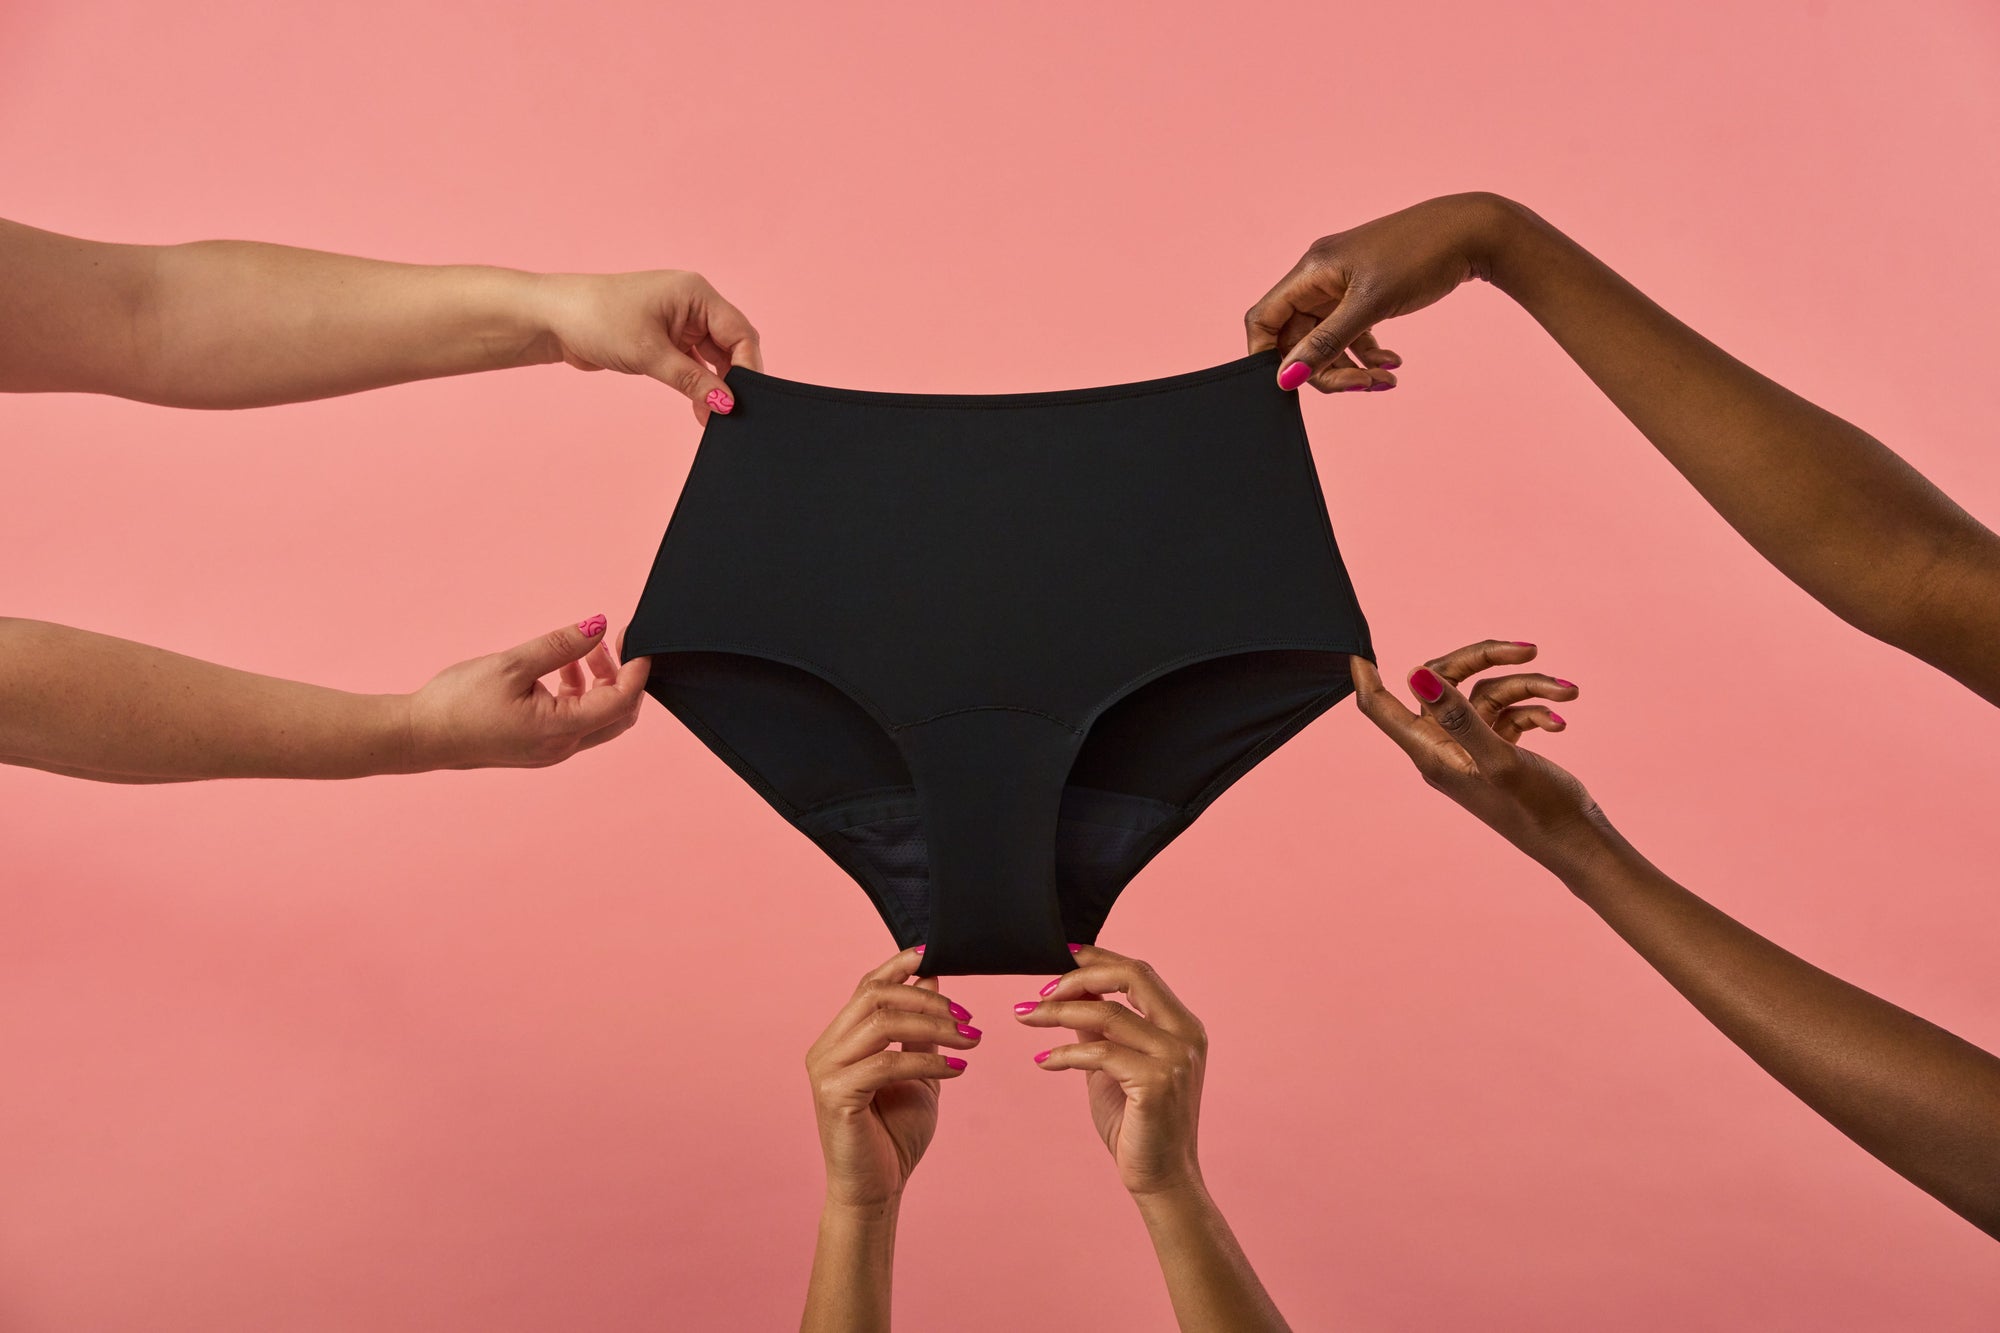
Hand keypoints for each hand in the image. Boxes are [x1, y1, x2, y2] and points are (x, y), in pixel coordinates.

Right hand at [403, 615, 649, 769]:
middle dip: (622, 677)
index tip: (637, 641)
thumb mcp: (512, 664)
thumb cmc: (458, 702)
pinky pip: (574, 720)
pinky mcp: (537, 746)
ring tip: (581, 650)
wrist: (420, 735)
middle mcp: (562, 746)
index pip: (622, 701)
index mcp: (561, 730)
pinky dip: (577, 693)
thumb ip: (560, 645)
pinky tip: (560, 668)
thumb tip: (598, 626)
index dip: (637, 670)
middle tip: (610, 642)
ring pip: (597, 717)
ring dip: (598, 682)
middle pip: (618, 715)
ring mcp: (551, 749)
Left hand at [531, 270, 761, 423]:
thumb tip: (726, 404)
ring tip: (714, 417)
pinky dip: (698, 385)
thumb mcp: (649, 353)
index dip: (748, 367)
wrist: (553, 319)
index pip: (740, 332)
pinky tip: (701, 408)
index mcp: (696, 294)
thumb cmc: (597, 319)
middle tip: (732, 413)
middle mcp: (693, 305)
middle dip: (734, 379)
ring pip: (714, 358)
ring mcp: (680, 323)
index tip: (746, 400)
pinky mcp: (666, 340)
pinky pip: (694, 365)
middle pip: (731, 346)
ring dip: (715, 386)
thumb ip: (692, 380)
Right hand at [805, 947, 977, 1208]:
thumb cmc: (893, 1134)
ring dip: (933, 1026)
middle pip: (875, 998)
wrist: (875, 1190)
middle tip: (968, 1018)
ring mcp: (825, 1070)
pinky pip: (885, 1063)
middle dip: (928, 1001)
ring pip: (881, 1024)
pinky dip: (926, 1061)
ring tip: (969, 1040)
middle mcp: (826, 1048)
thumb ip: (919, 1030)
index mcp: (840, 1039)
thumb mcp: (916, 1071)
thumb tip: (932, 980)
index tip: (933, 952)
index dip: (898, 965)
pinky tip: (957, 1068)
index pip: (866, 987)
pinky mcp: (835, 1094)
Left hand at [1015, 945, 1208, 1196]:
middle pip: (1132, 977)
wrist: (1160, 1180)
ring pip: (1107, 1013)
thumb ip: (1101, 1028)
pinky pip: (1098, 1053)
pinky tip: (1043, 1062)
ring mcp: (1175, 1058)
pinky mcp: (1156, 1083)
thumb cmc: (1138, 1125)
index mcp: (1183, 1025)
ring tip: (1026, 1018)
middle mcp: (1186, 1035)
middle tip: (1041, 991)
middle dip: (1081, 976)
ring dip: (1058, 1012)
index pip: (1141, 972)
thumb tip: (1074, 991)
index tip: (1064, 953)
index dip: (1101, 957)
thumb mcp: (1114, 1066)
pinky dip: (1064, 1054)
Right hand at [1245, 191, 1520, 392]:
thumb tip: (1288, 378)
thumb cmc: (1421, 254)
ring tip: (1384, 381)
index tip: (1291, 385)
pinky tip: (1394, 365)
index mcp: (1311, 272)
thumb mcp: (1371, 304)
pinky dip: (1370, 354)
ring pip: (1328, 341)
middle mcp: (1320, 278)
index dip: (1268, 355)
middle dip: (1326, 369)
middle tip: (1361, 385)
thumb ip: (1327, 343)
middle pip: (1298, 339)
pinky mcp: (1367, 294)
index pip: (1264, 319)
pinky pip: (1354, 334)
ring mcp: (1343, 286)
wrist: (1473, 232)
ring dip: (1351, 367)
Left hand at [1350, 641, 1610, 870]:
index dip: (1366, 678)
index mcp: (1430, 752)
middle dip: (1485, 659)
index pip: (1381, 708)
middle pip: (1445, 682)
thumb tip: (1417, 676)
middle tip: (1527, 650)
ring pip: (1488, 693)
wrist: (1577, 841)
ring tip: (1566, 692)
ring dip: (1529, 687)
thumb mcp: (1499, 760)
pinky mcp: (1499, 748)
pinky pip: (1509, 711)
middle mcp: (1446, 747)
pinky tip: (1559, 722)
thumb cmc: (1536, 811)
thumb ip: (1459, 717)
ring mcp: (1473, 746)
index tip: (1355, 650)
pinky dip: (1535, 709)